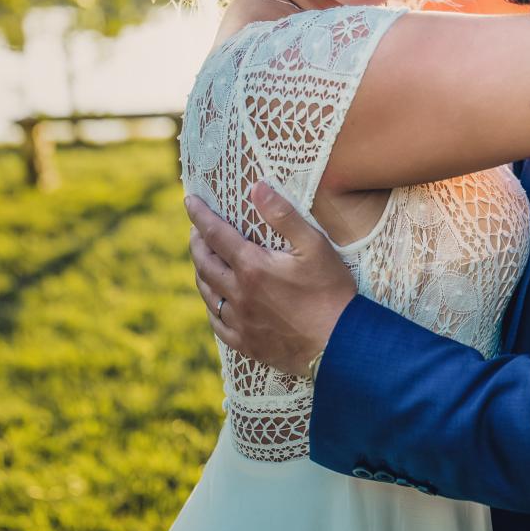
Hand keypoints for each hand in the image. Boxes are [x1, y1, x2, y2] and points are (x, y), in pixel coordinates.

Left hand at [186, 181, 356, 377]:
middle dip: (196, 243)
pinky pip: (216, 323)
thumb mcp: (314, 245)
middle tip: (197, 231)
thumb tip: (257, 187)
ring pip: (207, 292)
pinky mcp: (246, 343)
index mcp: (251, 267)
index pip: (215, 234)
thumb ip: (283, 215)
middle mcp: (238, 294)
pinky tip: (216, 301)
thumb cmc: (330, 291)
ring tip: (203, 260)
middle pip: (204, 263)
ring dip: (200, 272)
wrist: (340, 344)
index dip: (199, 215)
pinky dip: (211, 305)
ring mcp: (240, 321)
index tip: (189, 202)